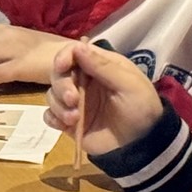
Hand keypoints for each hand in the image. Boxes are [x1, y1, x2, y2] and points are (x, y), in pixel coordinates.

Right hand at [44, 41, 162, 155]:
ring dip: (59, 105)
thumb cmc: (141, 108)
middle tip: (72, 100)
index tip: (62, 66)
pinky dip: (53, 118)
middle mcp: (84, 81)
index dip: (64, 56)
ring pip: (52, 94)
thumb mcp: (128, 84)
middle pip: (58, 74)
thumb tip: (78, 47)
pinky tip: (65, 125)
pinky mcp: (69, 121)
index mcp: (100, 66)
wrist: (141, 145)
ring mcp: (75, 102)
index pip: (74, 52)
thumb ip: (103, 66)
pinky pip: (50, 115)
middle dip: (61, 86)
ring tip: (75, 118)